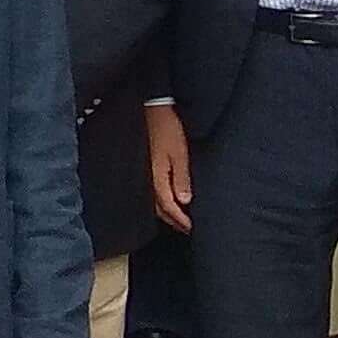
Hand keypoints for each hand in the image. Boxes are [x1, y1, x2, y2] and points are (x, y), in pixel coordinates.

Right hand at [145, 102, 193, 231]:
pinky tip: (168, 197)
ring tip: (179, 217)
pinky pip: (152, 189)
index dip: (181, 219)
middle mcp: (148, 178)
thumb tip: (185, 201)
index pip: (169, 206)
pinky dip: (161, 199)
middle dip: (174, 220)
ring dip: (167, 211)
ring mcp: (145, 172)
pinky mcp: (145, 166)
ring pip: (154, 200)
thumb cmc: (167, 128)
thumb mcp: (179, 153)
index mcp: (157, 177)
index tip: (192, 228)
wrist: (151, 108)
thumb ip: (181, 178)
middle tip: (187, 228)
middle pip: (160, 208)